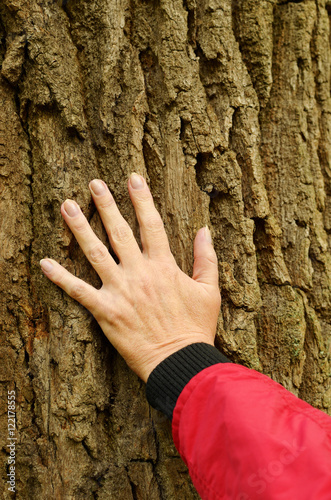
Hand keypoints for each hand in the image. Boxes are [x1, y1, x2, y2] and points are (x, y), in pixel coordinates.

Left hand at [40, 174, 220, 381]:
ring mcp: (120, 291)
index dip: (142, 199)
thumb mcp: (210, 290)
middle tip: (93, 184)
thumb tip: (204, 230)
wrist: (180, 361)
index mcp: (164, 266)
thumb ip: (206, 258)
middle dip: (106, 204)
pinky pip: (79, 291)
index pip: (151, 224)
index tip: (133, 179)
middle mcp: (139, 273)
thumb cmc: (196, 327)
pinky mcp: (106, 311)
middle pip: (119, 232)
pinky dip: (61, 277)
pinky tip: (45, 263)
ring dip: (79, 228)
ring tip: (66, 206)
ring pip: (95, 253)